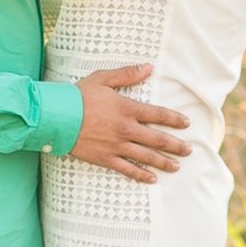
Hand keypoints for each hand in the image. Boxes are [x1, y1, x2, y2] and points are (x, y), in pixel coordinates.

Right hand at [72, 66, 191, 182]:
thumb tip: (148, 67)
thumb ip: (127, 74)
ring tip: (177, 166)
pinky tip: (152, 179)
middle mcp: (126, 129)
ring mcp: (117, 145)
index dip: (175, 119)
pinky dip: (141, 175)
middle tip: (189, 150)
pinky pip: (127, 169)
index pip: (159, 115)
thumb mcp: (103, 79)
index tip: (186, 124)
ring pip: (147, 156)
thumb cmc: (78, 96)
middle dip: (176, 145)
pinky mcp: (106, 158)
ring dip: (164, 162)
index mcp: (127, 108)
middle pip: (158, 139)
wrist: (56, 117)